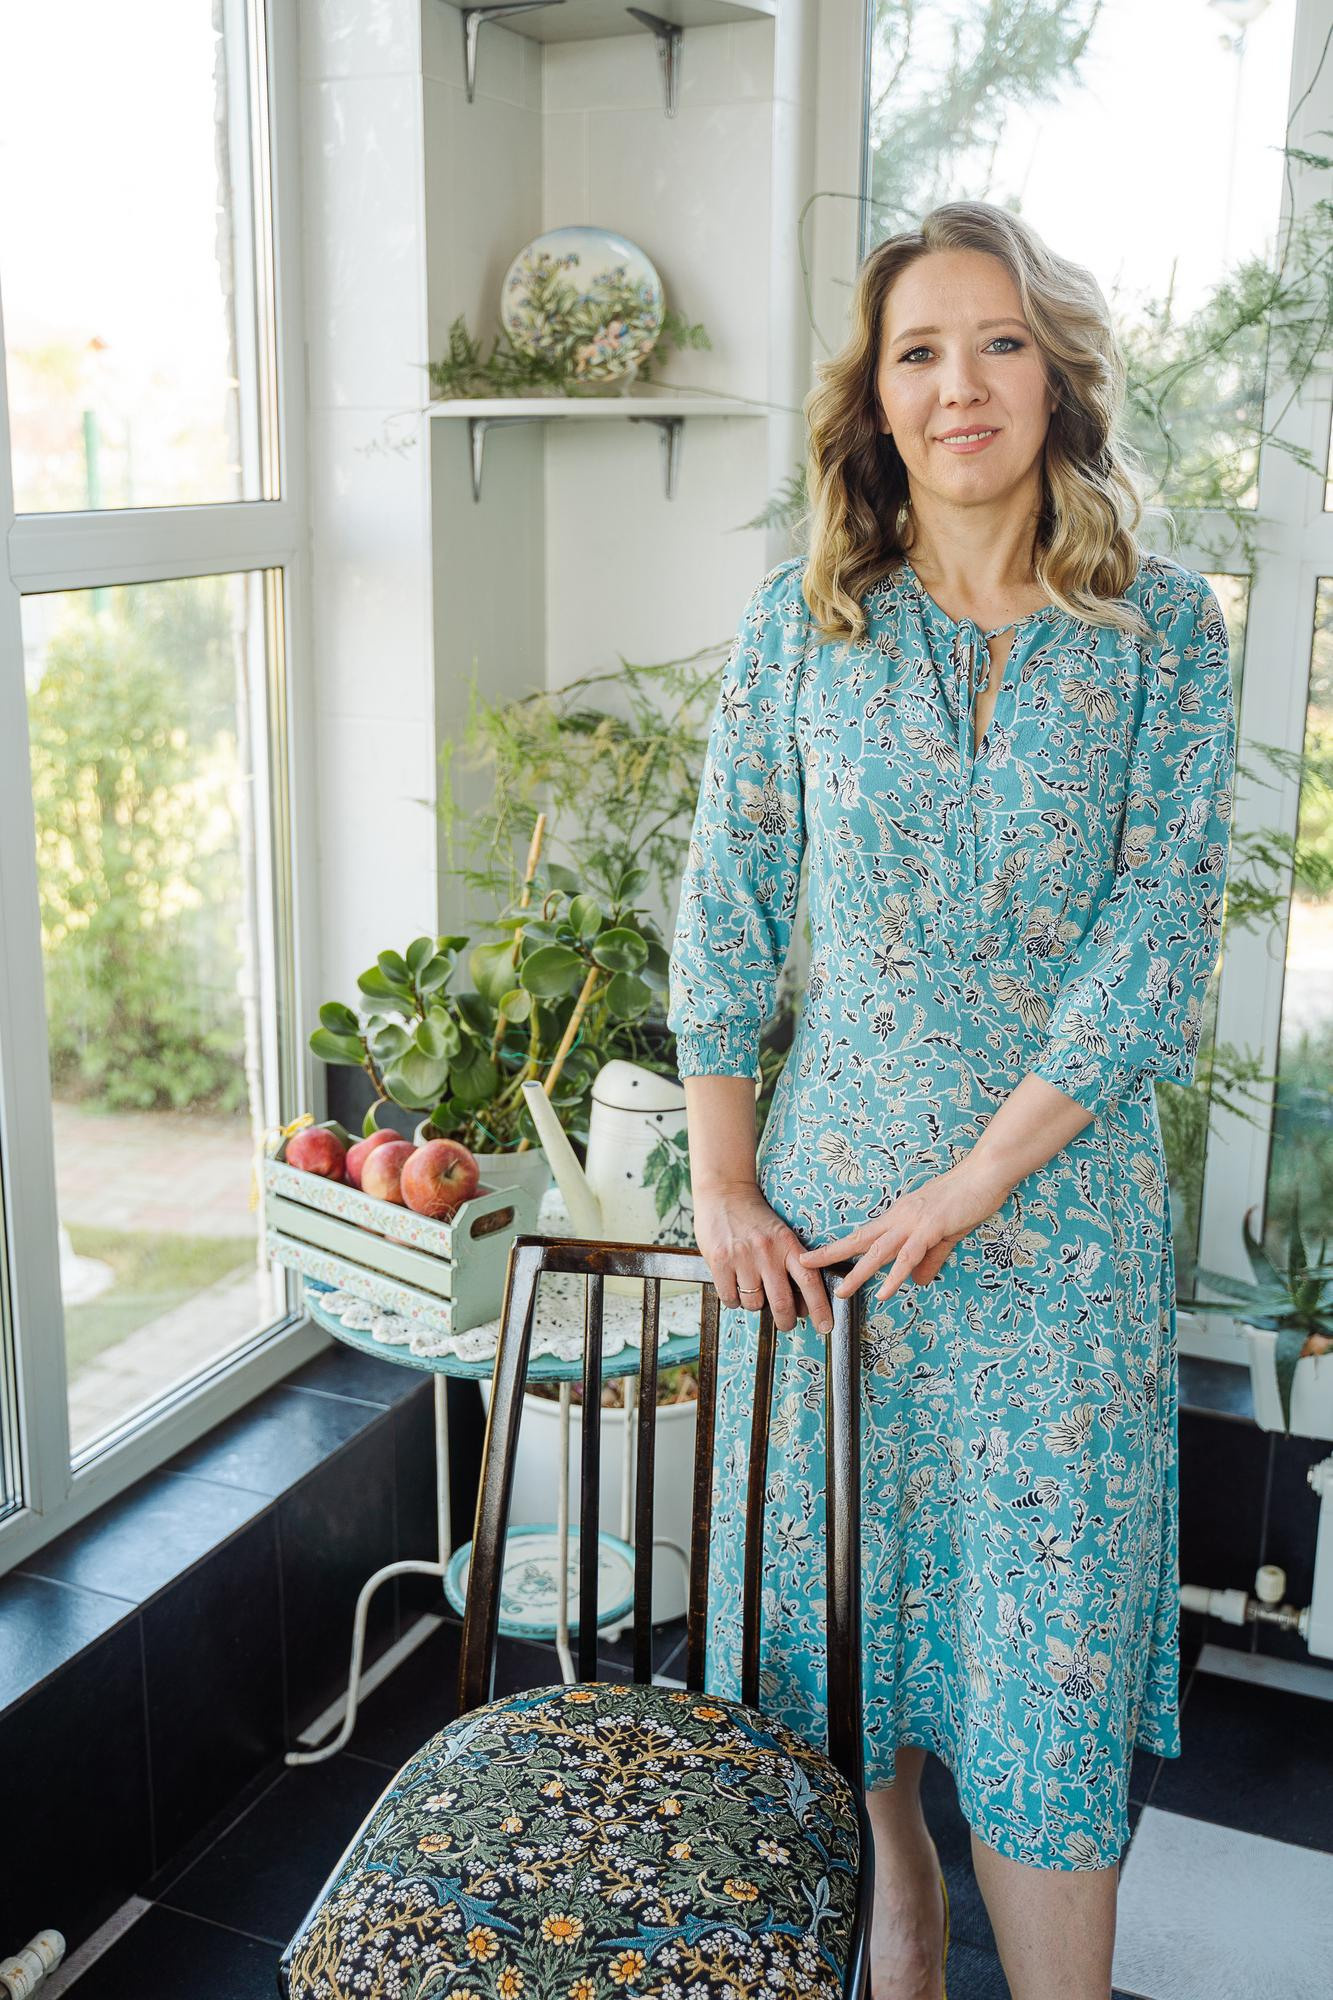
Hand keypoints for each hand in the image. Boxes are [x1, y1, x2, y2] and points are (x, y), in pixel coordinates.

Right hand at [692, 1182, 833, 1334]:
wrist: (724, 1192)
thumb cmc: (756, 1218)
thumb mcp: (781, 1234)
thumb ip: (792, 1262)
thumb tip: (802, 1302)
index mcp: (788, 1244)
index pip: (810, 1282)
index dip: (820, 1308)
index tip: (825, 1327)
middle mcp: (767, 1251)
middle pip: (782, 1303)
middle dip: (786, 1321)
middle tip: (786, 1323)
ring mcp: (742, 1257)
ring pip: (754, 1304)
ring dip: (756, 1306)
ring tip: (754, 1291)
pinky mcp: (719, 1260)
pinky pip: (730, 1298)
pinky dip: (734, 1301)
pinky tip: (735, 1287)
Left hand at [796, 1159, 1012, 1303]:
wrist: (984, 1174)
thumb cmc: (966, 1199)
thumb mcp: (944, 1234)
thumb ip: (930, 1259)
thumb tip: (918, 1282)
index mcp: (899, 1217)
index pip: (863, 1235)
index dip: (839, 1246)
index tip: (817, 1255)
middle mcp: (900, 1218)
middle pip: (858, 1239)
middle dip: (830, 1253)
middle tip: (804, 1265)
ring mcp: (913, 1222)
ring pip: (878, 1251)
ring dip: (858, 1272)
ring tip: (840, 1292)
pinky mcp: (931, 1228)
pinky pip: (908, 1256)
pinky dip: (895, 1276)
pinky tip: (884, 1292)